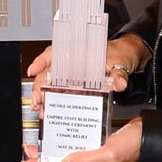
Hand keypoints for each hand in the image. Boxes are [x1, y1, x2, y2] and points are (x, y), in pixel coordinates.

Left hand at [23, 115, 142, 161]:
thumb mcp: (110, 152)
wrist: (152, 134)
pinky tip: (58, 139)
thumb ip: (86, 159)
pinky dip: (67, 144)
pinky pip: (78, 150)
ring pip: (69, 158)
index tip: (27, 161)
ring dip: (54, 151)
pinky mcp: (100, 152)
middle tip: (28, 150)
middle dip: (45, 158)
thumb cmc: (136, 144)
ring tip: (38, 146)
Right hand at [27, 32, 147, 112]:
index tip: (33, 71)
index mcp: (79, 52)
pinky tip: (49, 108)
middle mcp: (72, 61)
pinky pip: (62, 90)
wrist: (128, 56)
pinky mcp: (78, 83)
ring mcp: (74, 73)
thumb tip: (119, 84)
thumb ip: (119, 74)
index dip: (41, 61)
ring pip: (52, 83)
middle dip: (39, 87)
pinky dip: (54, 99)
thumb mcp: (121, 62)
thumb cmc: (120, 53)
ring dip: (44, 96)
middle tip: (37, 100)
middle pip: (49, 72)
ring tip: (40, 109)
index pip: (55, 53)